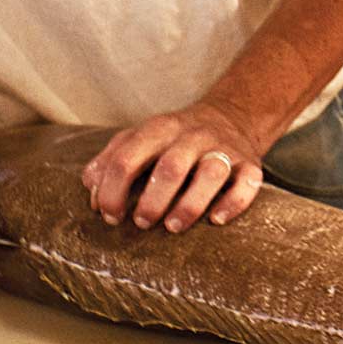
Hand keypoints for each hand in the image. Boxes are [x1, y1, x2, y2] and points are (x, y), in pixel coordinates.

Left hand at [82, 104, 268, 232]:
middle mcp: (193, 135)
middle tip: (142, 223)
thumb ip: (110, 161)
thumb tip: (92, 192)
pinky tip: (216, 220)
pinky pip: (247, 182)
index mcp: (159, 129)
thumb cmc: (174, 139)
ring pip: (211, 173)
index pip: (127, 159)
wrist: (231, 116)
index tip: (111, 216)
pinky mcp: (250, 163)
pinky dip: (233, 203)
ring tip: (173, 227)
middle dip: (151, 201)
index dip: (113, 192)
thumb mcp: (140, 139)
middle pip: (170, 167)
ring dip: (190, 204)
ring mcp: (224, 148)